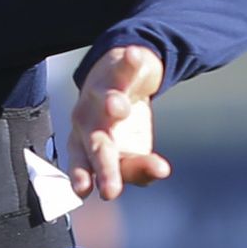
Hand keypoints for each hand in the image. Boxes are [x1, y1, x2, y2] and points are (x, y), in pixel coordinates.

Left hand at [68, 45, 170, 200]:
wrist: (124, 79)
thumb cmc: (124, 126)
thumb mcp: (133, 152)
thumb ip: (141, 169)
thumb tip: (161, 171)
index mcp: (85, 147)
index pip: (86, 165)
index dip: (85, 177)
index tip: (91, 193)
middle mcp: (87, 122)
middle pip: (95, 143)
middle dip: (104, 165)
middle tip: (113, 188)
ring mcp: (99, 94)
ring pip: (103, 100)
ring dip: (112, 104)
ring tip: (119, 106)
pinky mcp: (114, 69)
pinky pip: (122, 65)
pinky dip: (129, 61)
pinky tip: (134, 54)